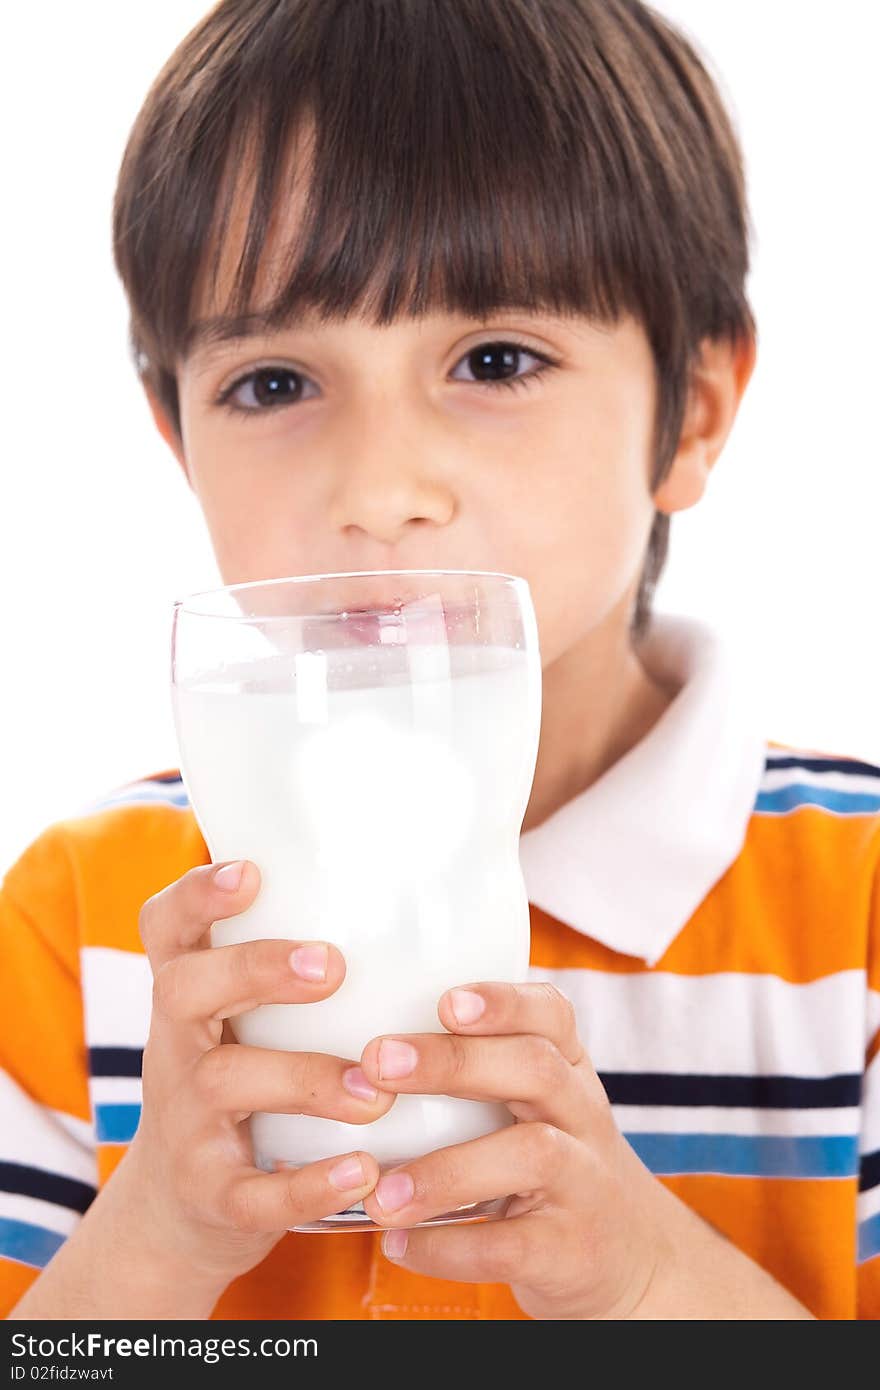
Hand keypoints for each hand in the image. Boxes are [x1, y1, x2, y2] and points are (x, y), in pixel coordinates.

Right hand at [120, 860, 390, 1301]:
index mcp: (187, 995)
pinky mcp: (211, 1195)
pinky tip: (364, 1172)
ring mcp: (186, 1122)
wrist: (176, 1215)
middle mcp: (176, 1048)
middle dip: (257, 970)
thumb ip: (289, 969)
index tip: (249, 872)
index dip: (197, 895)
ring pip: (225, 1083)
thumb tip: (411, 899)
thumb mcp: (237, 1023)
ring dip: (307, 1079)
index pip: (168, 927)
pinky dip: (309, 1185)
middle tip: (331, 965)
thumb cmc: (240, 1084)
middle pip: (187, 990)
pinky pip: (253, 1192)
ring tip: (375, 1091)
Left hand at [356, 981, 665, 1319]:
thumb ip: (480, 1069)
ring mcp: (584, 1182)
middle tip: (378, 1063)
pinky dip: (449, 1248)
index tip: (446, 1001)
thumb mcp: (538, 1106)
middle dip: (454, 1062)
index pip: (551, 1015)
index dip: (503, 1002)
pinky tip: (398, 1243)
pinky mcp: (571, 1250)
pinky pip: (511, 1246)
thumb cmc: (555, 1162)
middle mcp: (582, 1115)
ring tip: (381, 1192)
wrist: (633, 1258)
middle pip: (536, 1069)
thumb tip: (363, 1043)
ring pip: (531, 1154)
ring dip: (446, 1171)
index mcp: (568, 1070)